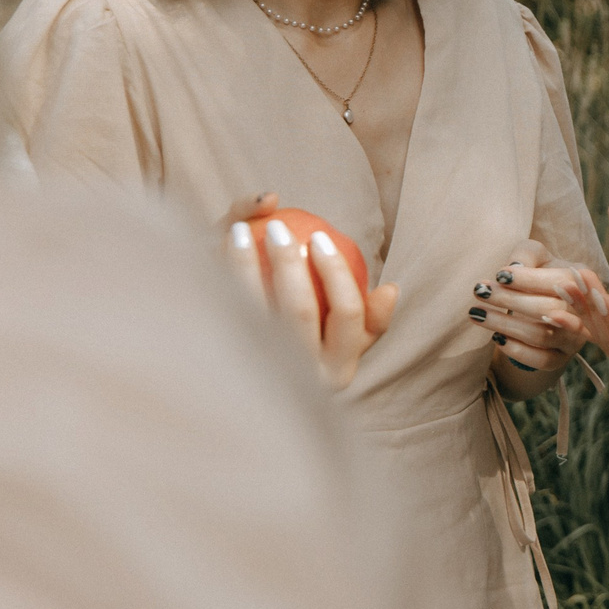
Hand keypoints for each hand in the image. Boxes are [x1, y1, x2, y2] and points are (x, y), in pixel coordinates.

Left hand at [225, 206, 396, 388]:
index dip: (337, 270)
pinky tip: (217, 252)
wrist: (237, 380)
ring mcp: (265, 376)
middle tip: (279, 228)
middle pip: (302, 311)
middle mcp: (304, 380)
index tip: (319, 236)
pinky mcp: (228, 368)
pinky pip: (226, 316)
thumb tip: (391, 289)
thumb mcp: (339, 334)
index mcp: (340, 370)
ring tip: (240, 231)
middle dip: (290, 261)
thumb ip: (366, 314)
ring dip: (246, 263)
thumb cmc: (301, 347)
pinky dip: (222, 279)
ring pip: (256, 312)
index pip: (350, 313)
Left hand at [470, 239, 587, 373]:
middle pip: (549, 309)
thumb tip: (513, 270)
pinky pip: (542, 360)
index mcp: (581, 281)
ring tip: (477, 313)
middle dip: (510, 300)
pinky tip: (496, 337)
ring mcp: (574, 338)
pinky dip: (516, 350)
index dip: (528, 279)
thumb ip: (526, 255)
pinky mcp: (561, 358)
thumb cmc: (538, 275)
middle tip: (481, 291)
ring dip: (505, 324)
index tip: (499, 275)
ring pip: (542, 336)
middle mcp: (584, 313)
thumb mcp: (534, 257)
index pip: (559, 281)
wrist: (545, 305)